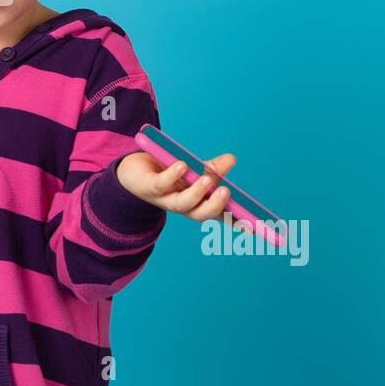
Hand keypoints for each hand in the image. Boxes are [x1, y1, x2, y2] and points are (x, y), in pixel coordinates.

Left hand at [116, 150, 253, 231]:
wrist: (131, 172)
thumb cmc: (167, 173)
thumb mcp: (192, 170)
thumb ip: (212, 168)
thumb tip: (231, 159)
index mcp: (196, 203)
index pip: (218, 216)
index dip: (234, 222)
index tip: (253, 226)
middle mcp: (182, 205)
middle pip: (200, 214)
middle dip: (214, 205)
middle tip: (225, 192)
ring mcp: (164, 199)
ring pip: (181, 204)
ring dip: (195, 193)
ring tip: (206, 179)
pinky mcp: (149, 187)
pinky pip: (160, 185)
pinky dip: (172, 176)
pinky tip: (181, 165)